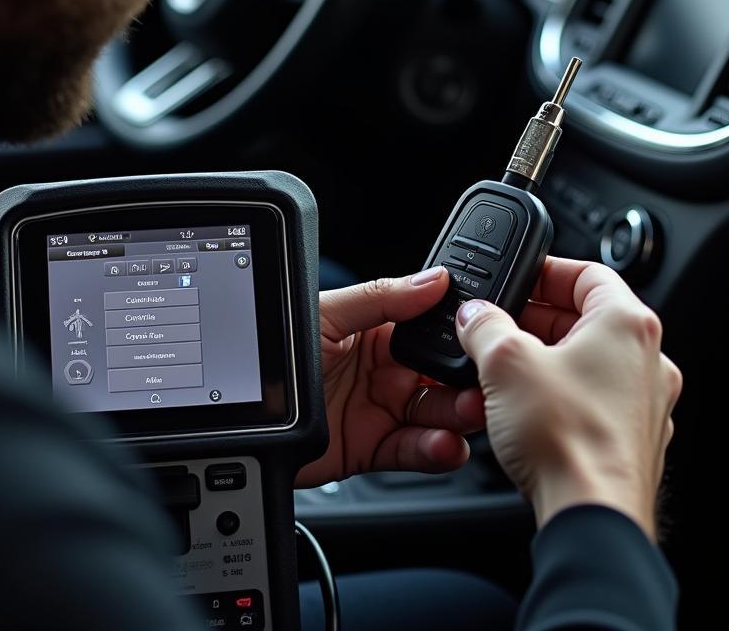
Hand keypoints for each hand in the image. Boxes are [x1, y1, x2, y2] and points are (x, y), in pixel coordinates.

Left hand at [296, 266, 484, 488]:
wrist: (246, 411)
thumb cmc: (276, 349)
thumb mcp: (328, 313)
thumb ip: (381, 297)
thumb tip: (432, 277)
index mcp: (376, 330)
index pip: (430, 330)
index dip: (458, 335)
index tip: (483, 336)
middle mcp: (383, 370)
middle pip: (440, 375)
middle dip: (465, 380)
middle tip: (482, 384)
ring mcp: (379, 409)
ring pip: (434, 414)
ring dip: (456, 416)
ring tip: (467, 414)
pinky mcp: (371, 448)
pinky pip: (412, 450)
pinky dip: (434, 451)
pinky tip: (445, 445)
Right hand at [455, 257, 682, 539]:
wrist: (591, 517)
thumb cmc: (567, 439)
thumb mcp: (503, 361)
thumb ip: (484, 325)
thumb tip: (475, 315)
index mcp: (627, 324)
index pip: (587, 272)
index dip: (544, 271)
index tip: (516, 279)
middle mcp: (648, 361)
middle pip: (586, 318)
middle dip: (535, 319)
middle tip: (497, 325)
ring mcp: (645, 404)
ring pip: (588, 362)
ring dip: (544, 358)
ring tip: (502, 369)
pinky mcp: (633, 441)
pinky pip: (593, 401)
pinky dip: (559, 395)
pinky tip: (524, 409)